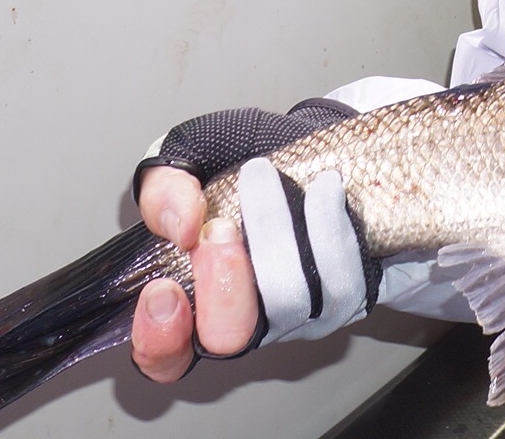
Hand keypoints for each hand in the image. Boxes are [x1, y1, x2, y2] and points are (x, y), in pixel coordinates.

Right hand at [125, 104, 370, 382]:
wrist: (317, 148)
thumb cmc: (247, 158)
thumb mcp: (191, 156)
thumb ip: (164, 186)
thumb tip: (180, 226)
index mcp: (192, 298)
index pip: (166, 356)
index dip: (159, 339)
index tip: (164, 290)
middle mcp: (244, 319)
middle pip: (228, 339)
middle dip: (223, 286)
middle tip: (220, 229)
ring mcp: (296, 316)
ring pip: (288, 304)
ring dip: (273, 236)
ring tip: (263, 176)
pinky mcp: (345, 299)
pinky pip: (340, 284)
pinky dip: (329, 231)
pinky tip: (323, 189)